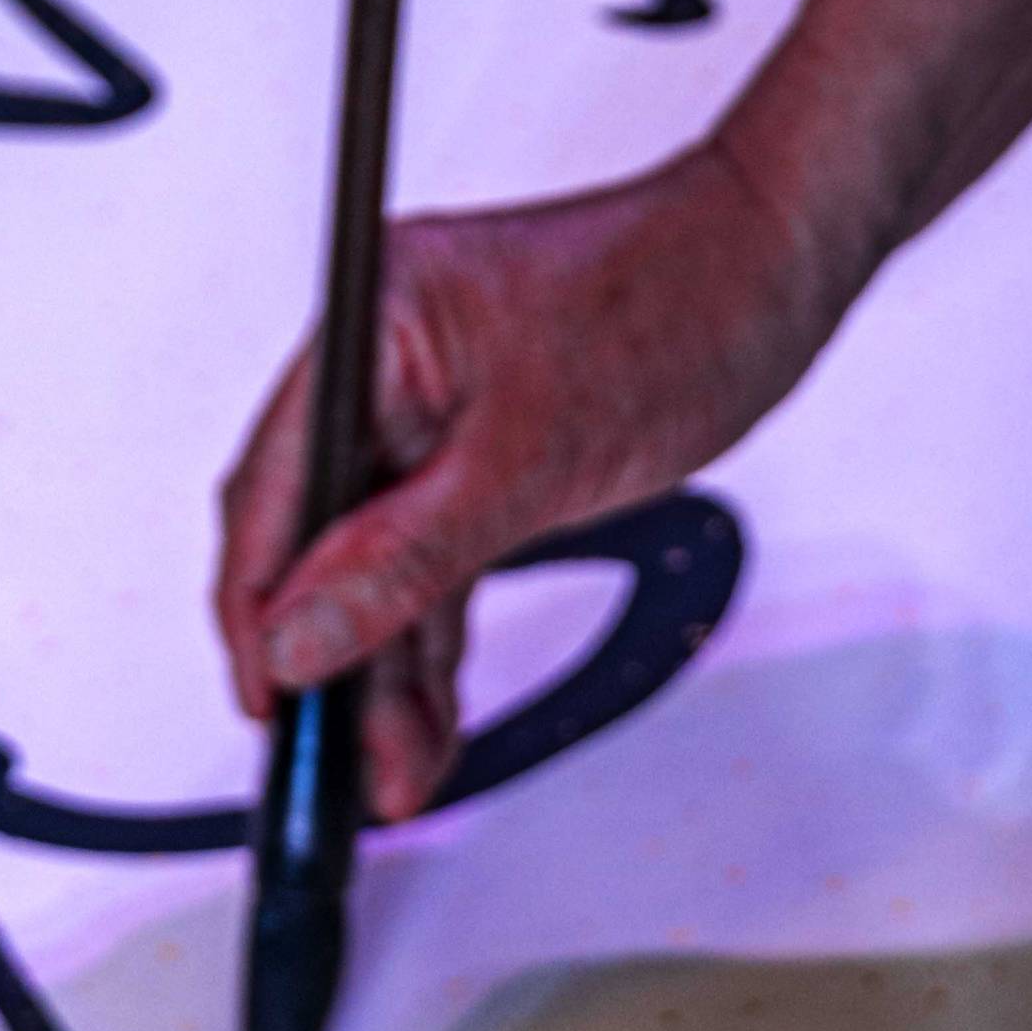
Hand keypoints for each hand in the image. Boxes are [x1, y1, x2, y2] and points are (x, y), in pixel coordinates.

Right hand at [214, 135, 843, 822]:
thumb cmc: (678, 297)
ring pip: (378, 560)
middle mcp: (391, 358)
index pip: (273, 482)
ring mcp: (438, 404)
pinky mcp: (487, 445)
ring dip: (384, 664)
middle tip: (328, 764)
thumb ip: (405, 554)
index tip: (266, 701)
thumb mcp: (533, 454)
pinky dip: (433, 632)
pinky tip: (426, 714)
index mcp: (376, 318)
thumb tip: (301, 635)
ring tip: (392, 768)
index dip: (256, 603)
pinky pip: (434, 555)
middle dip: (323, 653)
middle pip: (317, 530)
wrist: (775, 263)